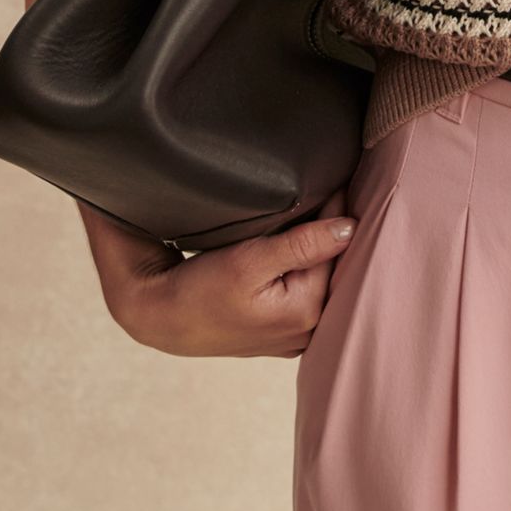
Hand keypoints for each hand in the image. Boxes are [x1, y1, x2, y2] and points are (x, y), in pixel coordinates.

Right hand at [81, 188, 357, 357]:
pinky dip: (307, 266)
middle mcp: (308, 329)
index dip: (336, 209)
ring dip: (320, 248)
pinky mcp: (281, 329)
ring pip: (321, 277)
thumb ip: (302, 245)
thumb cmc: (198, 291)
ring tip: (315, 210)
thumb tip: (350, 227)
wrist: (159, 316)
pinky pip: (307, 290)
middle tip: (329, 187)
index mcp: (306, 312)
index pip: (335, 247)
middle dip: (332, 228)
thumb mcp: (249, 260)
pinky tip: (300, 243)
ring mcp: (295, 333)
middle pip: (333, 265)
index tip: (337, 177)